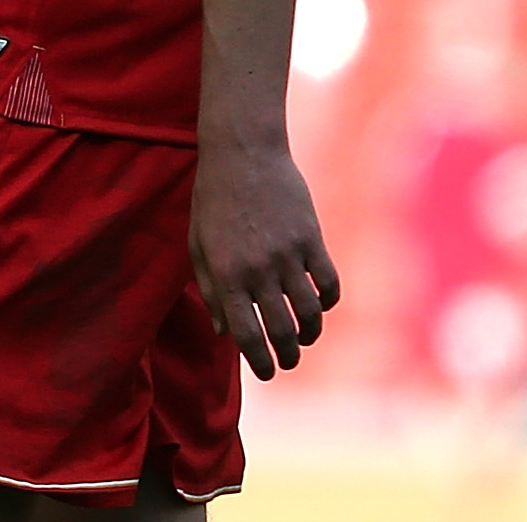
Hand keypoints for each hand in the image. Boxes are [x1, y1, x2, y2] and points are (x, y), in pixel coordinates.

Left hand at [190, 135, 339, 379]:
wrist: (242, 153)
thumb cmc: (213, 199)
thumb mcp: (198, 243)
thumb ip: (210, 289)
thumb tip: (221, 332)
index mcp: (226, 273)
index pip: (247, 334)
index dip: (259, 361)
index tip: (267, 374)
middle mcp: (258, 269)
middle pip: (282, 330)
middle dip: (288, 355)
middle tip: (288, 362)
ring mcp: (288, 255)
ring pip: (310, 312)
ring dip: (310, 332)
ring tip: (304, 338)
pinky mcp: (311, 239)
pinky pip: (328, 283)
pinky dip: (328, 301)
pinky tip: (320, 305)